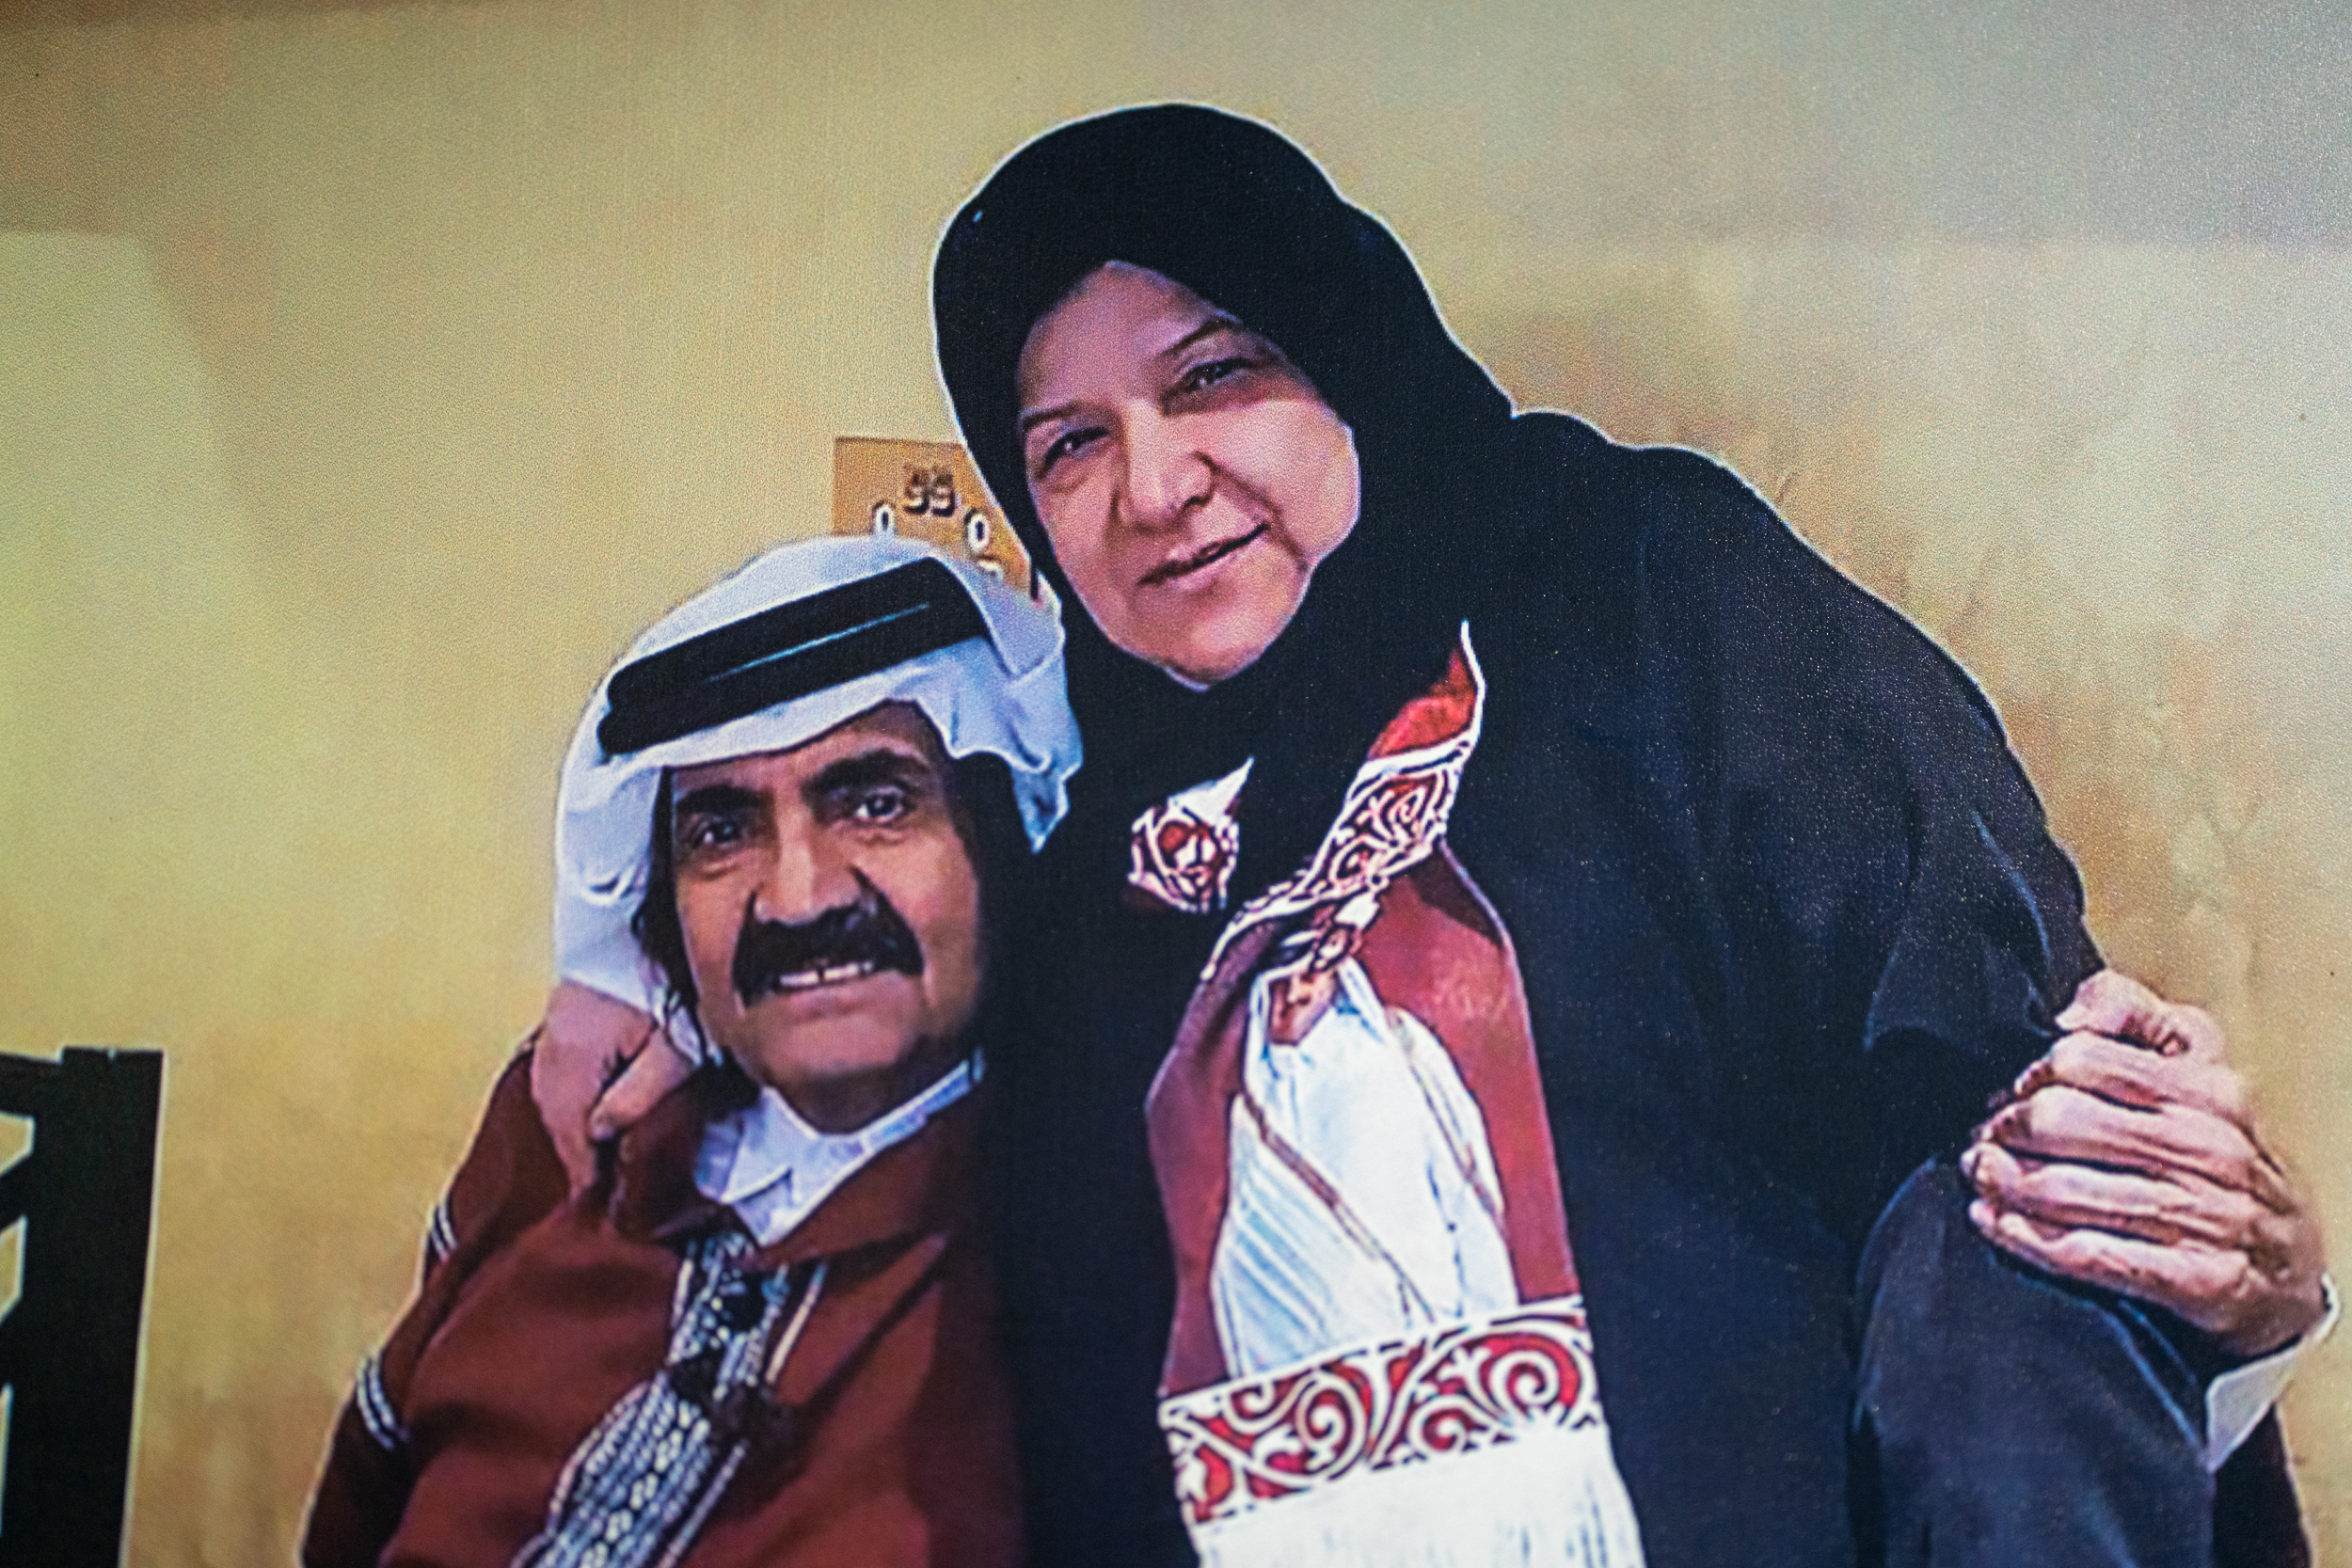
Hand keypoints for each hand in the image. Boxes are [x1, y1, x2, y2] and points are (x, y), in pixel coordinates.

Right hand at [527, 981, 696, 1194]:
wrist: (663, 915)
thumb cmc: (677, 979)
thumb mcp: (677, 1048)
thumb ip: (638, 1098)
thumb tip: (605, 1135)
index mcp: (573, 1053)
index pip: (570, 1130)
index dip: (588, 1168)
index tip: (604, 1197)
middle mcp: (554, 1036)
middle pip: (552, 1109)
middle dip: (573, 1147)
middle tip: (600, 1178)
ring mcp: (558, 1015)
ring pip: (551, 1086)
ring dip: (569, 1118)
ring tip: (597, 1147)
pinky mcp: (572, 1001)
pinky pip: (558, 1061)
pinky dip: (570, 1087)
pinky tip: (593, 1098)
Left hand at [1962, 969, 2327, 1357]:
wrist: (2292, 1257)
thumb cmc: (2220, 1147)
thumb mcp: (2196, 1060)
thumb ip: (2131, 1011)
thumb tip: (2069, 1014)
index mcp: (2207, 1088)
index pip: (2084, 1060)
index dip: (2032, 1075)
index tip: (2012, 1092)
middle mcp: (2209, 1149)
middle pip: (2062, 1123)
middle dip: (2005, 1130)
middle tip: (1984, 1138)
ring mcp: (2206, 1216)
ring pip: (2065, 1191)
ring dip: (2002, 1182)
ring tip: (1979, 1175)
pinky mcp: (2197, 1280)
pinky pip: (2089, 1255)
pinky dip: (2026, 1239)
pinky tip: (1994, 1223)